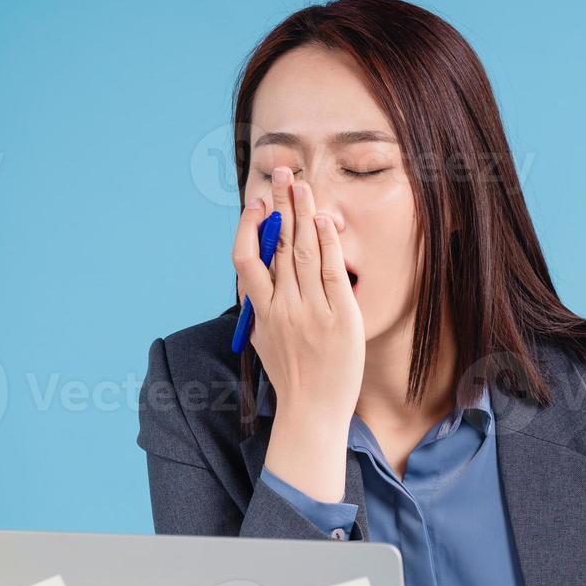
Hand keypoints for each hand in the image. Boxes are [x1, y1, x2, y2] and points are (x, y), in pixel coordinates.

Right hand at [232, 167, 364, 501]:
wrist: (313, 412)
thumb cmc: (292, 376)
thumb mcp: (263, 339)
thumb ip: (259, 306)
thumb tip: (255, 276)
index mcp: (261, 312)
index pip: (245, 260)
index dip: (248, 228)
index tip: (256, 205)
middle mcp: (282, 308)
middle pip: (277, 245)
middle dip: (280, 205)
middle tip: (284, 173)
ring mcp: (311, 312)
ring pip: (303, 252)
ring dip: (303, 214)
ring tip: (304, 185)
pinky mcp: (339, 318)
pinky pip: (331, 272)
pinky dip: (327, 244)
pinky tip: (325, 221)